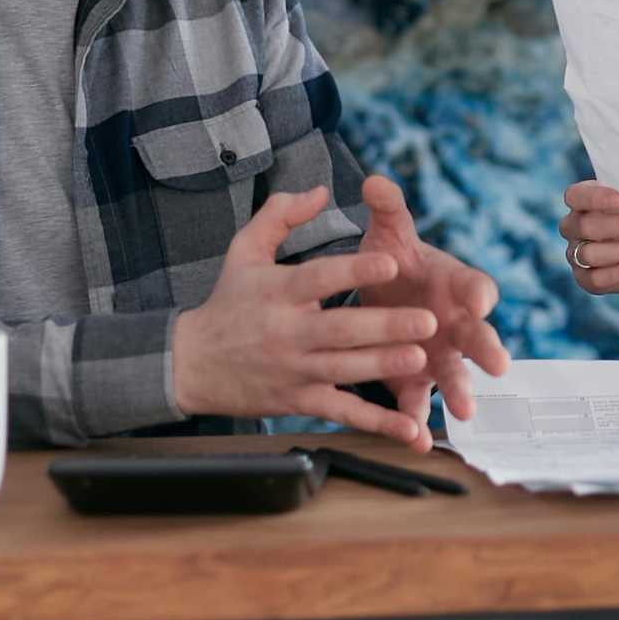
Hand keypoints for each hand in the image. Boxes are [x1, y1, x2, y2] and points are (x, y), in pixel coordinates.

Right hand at [171, 186, 440, 445]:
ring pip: (344, 370)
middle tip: (427, 320)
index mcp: (278, 292)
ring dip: (384, 365)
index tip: (391, 263)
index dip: (354, 271)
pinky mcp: (300, 401)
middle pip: (341, 329)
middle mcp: (287, 332)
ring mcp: (295, 370)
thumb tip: (320, 191)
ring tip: (420, 358)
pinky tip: (409, 428)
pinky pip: (342, 412)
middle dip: (386, 326)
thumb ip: (280, 215)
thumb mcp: (243, 250)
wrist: (190, 364)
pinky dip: (377, 423)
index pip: (319, 278)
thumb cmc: (227, 302)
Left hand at [355, 174, 510, 450]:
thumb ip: (387, 209)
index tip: (480, 299)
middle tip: (497, 364)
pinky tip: (417, 439)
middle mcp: (456, 321)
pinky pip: (420, 402)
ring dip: (462, 391)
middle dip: (487, 348)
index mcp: (454, 282)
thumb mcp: (387, 233)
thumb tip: (375, 181)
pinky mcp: (415, 381)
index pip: (475, 284)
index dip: (479, 291)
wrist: (380, 295)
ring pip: (455, 374)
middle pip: (478, 334)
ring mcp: (439, 354)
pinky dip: (419, 421)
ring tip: (465, 412)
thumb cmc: (393, 262)